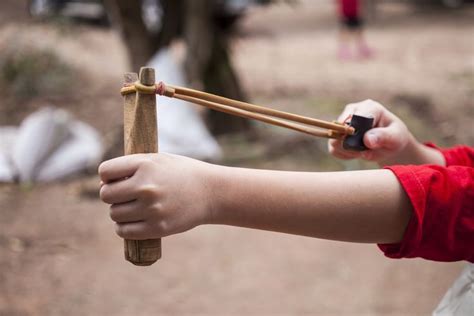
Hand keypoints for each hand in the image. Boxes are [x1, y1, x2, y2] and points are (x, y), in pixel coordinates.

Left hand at [99, 153, 214, 239]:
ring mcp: (152, 209)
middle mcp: (146, 186)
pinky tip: (133, 221)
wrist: (210, 192)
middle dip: (112, 195)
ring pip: (114, 214)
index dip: (108, 176)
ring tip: (133, 207)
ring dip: (119, 211)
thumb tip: (103, 185)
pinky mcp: (158, 228)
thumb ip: (131, 168)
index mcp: (145, 165)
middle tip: (125, 195)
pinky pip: (124, 231)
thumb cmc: (181, 173)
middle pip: (106, 195)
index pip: (105, 171)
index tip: (117, 179)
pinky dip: (123, 227)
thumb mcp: (158, 160)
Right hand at [328, 99, 414, 165]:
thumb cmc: (394, 137)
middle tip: (366, 151)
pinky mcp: (337, 133)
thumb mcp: (395, 138)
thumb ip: (383, 137)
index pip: (354, 118)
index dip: (355, 132)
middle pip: (339, 128)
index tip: (364, 144)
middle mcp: (353, 110)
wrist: (390, 142)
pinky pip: (333, 149)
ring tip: (362, 152)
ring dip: (348, 151)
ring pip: (334, 140)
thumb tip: (367, 140)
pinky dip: (344, 155)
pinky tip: (356, 153)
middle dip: (352, 144)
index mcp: (369, 107)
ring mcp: (343, 121)